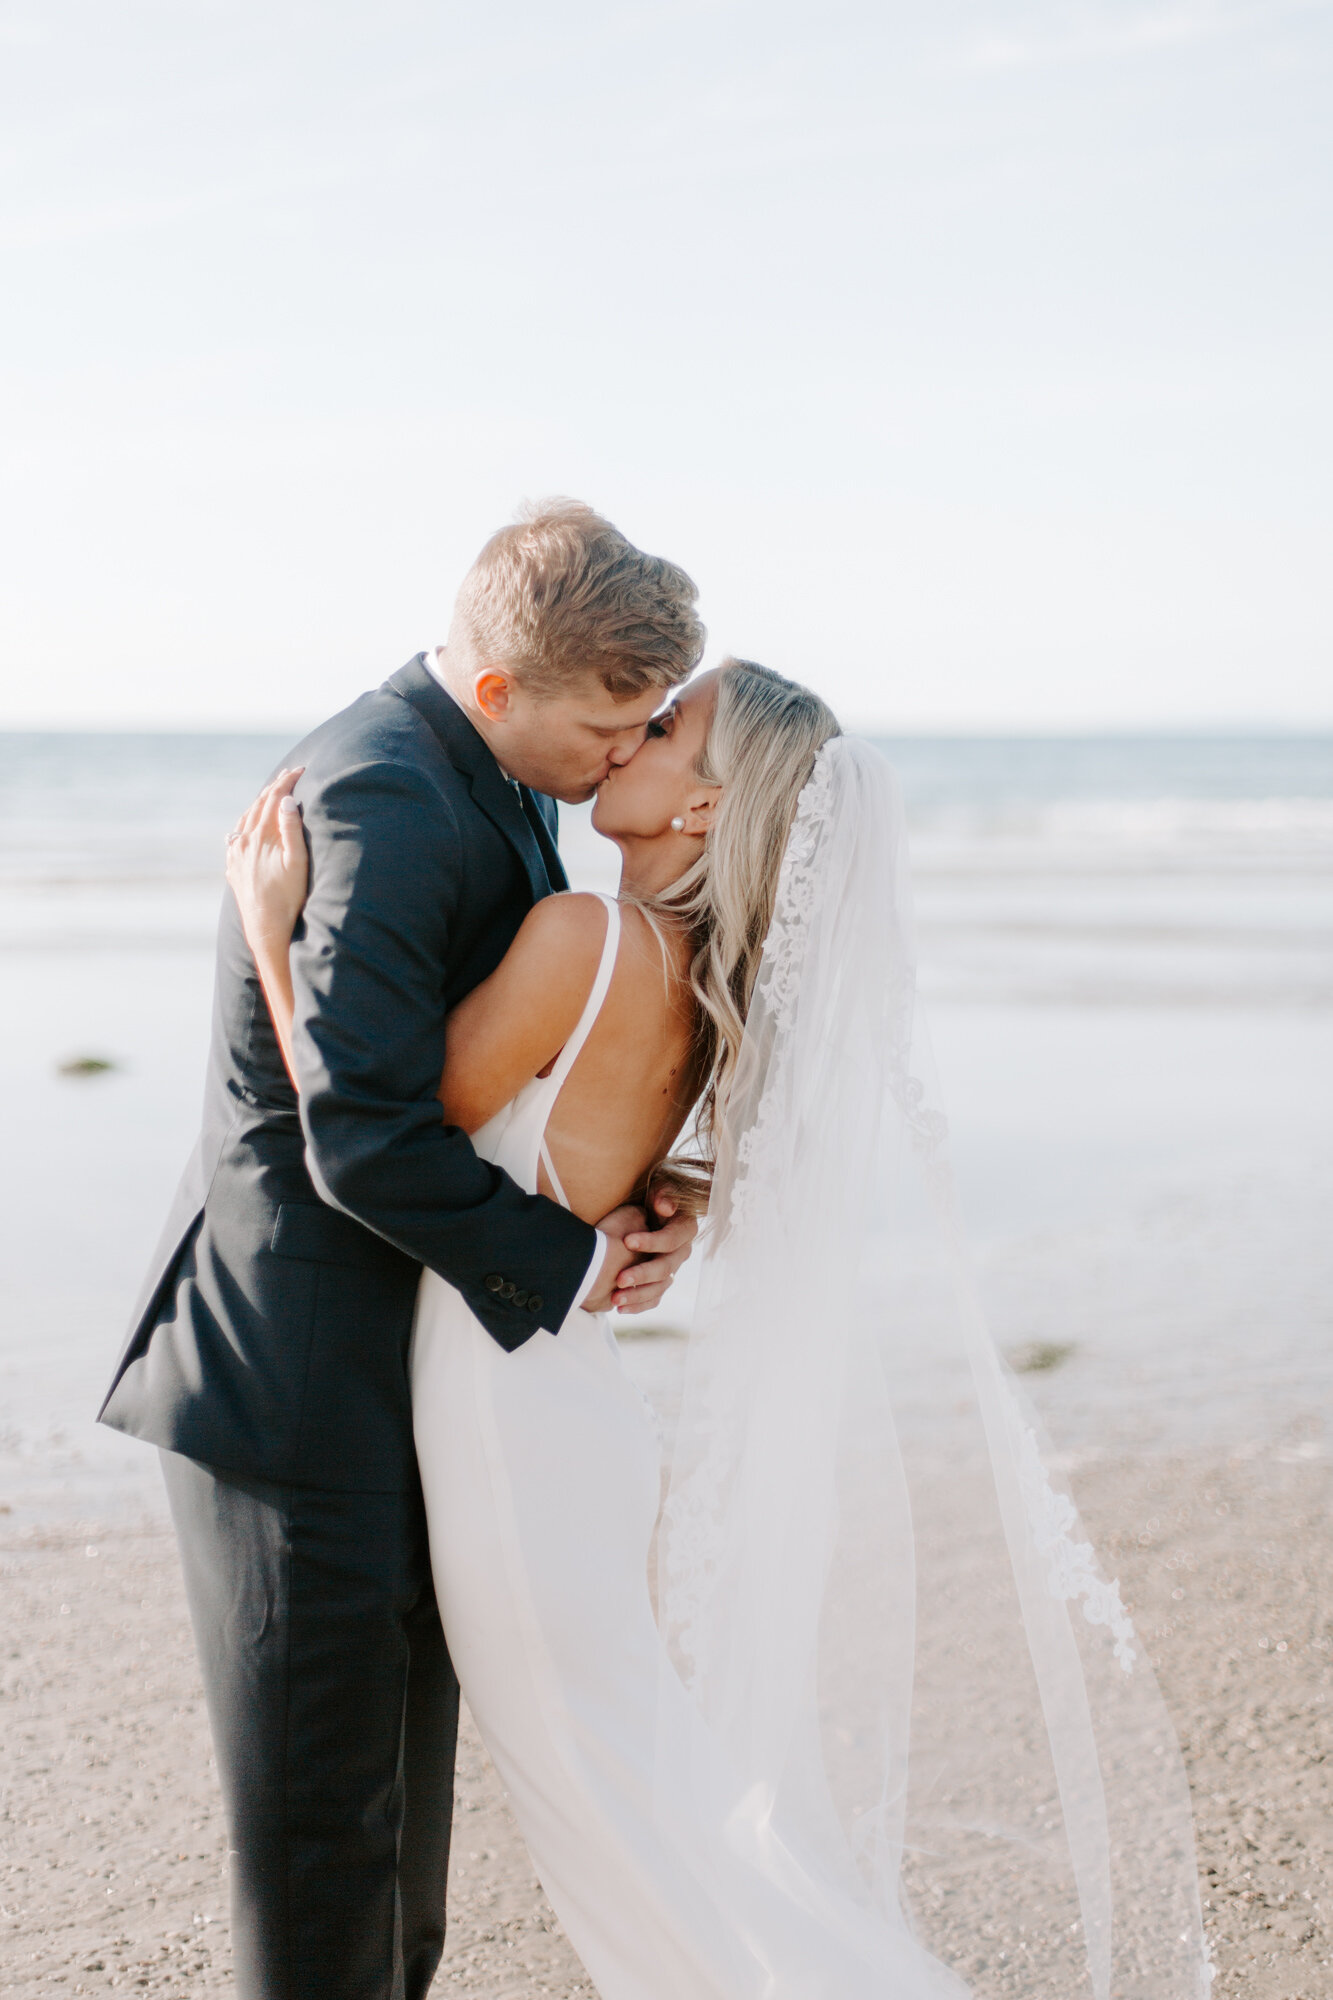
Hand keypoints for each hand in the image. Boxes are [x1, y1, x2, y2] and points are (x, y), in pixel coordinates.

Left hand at [225, 768, 307, 949]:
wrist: (265, 926)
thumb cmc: (287, 896)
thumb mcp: (297, 861)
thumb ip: (290, 829)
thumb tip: (286, 801)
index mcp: (260, 836)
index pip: (273, 799)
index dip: (287, 782)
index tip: (300, 770)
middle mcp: (244, 841)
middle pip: (258, 805)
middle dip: (274, 788)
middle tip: (288, 775)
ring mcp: (236, 854)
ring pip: (245, 819)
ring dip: (258, 803)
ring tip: (269, 794)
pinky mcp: (234, 867)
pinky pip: (237, 836)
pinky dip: (246, 822)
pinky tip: (250, 825)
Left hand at [585, 1189, 699, 1316]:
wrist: (647, 1210)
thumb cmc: (654, 1195)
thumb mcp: (661, 1187)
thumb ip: (664, 1194)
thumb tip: (664, 1206)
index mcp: (685, 1229)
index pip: (670, 1240)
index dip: (651, 1242)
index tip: (627, 1241)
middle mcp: (681, 1252)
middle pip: (665, 1268)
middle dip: (642, 1274)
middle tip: (619, 1279)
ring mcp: (671, 1269)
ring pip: (659, 1288)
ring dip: (637, 1295)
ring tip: (615, 1299)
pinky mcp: (660, 1282)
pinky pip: (653, 1299)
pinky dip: (637, 1305)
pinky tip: (619, 1309)